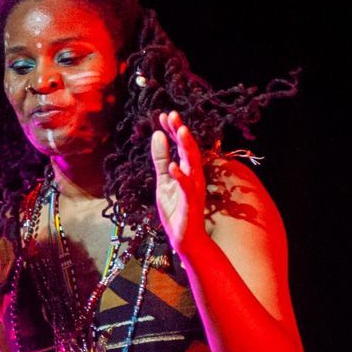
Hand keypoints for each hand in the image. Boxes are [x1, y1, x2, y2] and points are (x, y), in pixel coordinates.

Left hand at [149, 110, 205, 254]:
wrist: (184, 237)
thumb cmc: (175, 208)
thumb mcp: (163, 180)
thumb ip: (161, 159)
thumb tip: (157, 134)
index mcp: (187, 169)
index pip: (180, 145)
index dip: (173, 130)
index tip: (164, 115)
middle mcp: (194, 175)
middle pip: (189, 149)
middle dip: (181, 131)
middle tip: (173, 115)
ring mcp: (193, 189)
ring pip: (193, 164)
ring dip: (187, 147)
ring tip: (180, 131)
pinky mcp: (191, 203)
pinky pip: (187, 188)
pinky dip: (181, 177)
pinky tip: (174, 167)